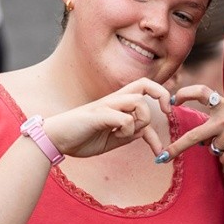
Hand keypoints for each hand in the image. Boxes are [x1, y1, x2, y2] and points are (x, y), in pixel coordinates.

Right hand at [42, 78, 172, 158]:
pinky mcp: (99, 114)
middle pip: (145, 84)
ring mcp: (106, 105)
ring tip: (127, 134)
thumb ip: (127, 134)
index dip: (161, 97)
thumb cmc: (80, 137)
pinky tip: (115, 135)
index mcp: (117, 103)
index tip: (168, 114)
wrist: (55, 139)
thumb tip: (144, 133)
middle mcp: (114, 100)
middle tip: (167, 112)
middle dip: (162, 95)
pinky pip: (124, 119)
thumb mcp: (110, 140)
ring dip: (141, 121)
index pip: (145, 89)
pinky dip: (126, 130)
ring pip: (139, 103)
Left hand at [154, 85, 223, 165]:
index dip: (186, 93)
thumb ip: (220, 117)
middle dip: (176, 147)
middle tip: (162, 157)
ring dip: (221, 148)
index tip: (172, 99)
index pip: (202, 93)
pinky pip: (223, 158)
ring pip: (212, 148)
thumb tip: (201, 139)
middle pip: (194, 135)